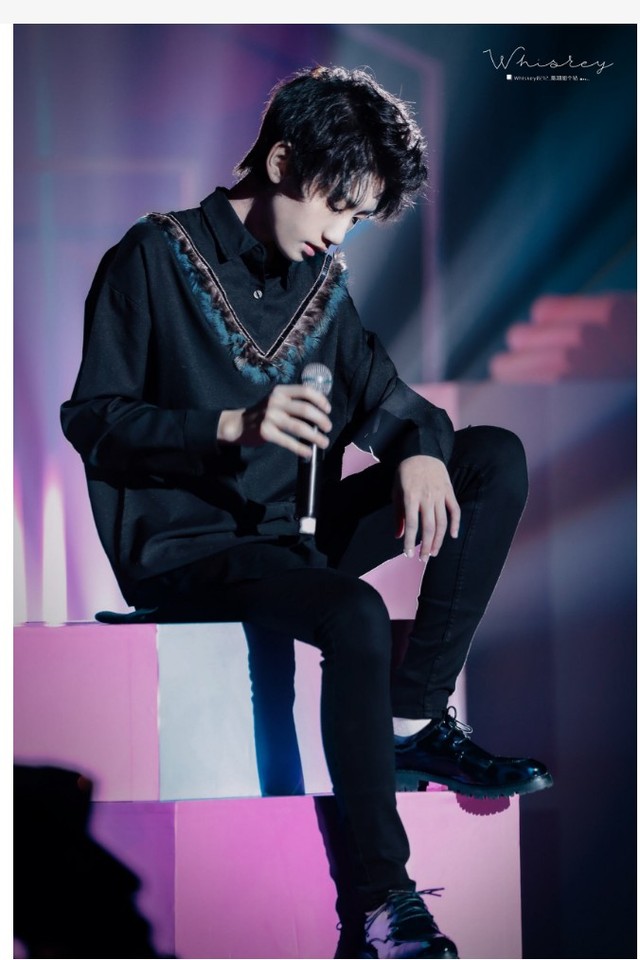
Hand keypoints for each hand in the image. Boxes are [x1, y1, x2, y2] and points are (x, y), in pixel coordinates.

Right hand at [217, 384, 331, 457]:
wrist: (239, 424)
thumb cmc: (264, 413)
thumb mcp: (276, 400)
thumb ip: (294, 402)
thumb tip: (320, 413)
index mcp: (280, 391)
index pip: (305, 390)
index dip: (320, 400)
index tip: (328, 410)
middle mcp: (275, 401)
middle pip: (306, 409)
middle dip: (321, 420)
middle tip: (328, 428)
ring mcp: (270, 417)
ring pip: (299, 426)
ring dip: (315, 436)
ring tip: (324, 442)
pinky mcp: (265, 432)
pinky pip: (288, 441)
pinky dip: (300, 448)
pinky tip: (308, 452)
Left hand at [393, 455, 459, 559]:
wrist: (422, 451)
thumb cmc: (405, 473)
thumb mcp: (396, 491)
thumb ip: (398, 515)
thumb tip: (399, 536)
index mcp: (411, 497)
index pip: (412, 525)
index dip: (410, 542)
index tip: (408, 554)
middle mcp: (427, 498)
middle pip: (429, 527)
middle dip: (426, 546)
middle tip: (423, 559)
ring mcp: (440, 495)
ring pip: (442, 522)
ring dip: (439, 540)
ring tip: (434, 552)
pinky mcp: (449, 492)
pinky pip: (455, 510)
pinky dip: (456, 524)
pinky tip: (452, 536)